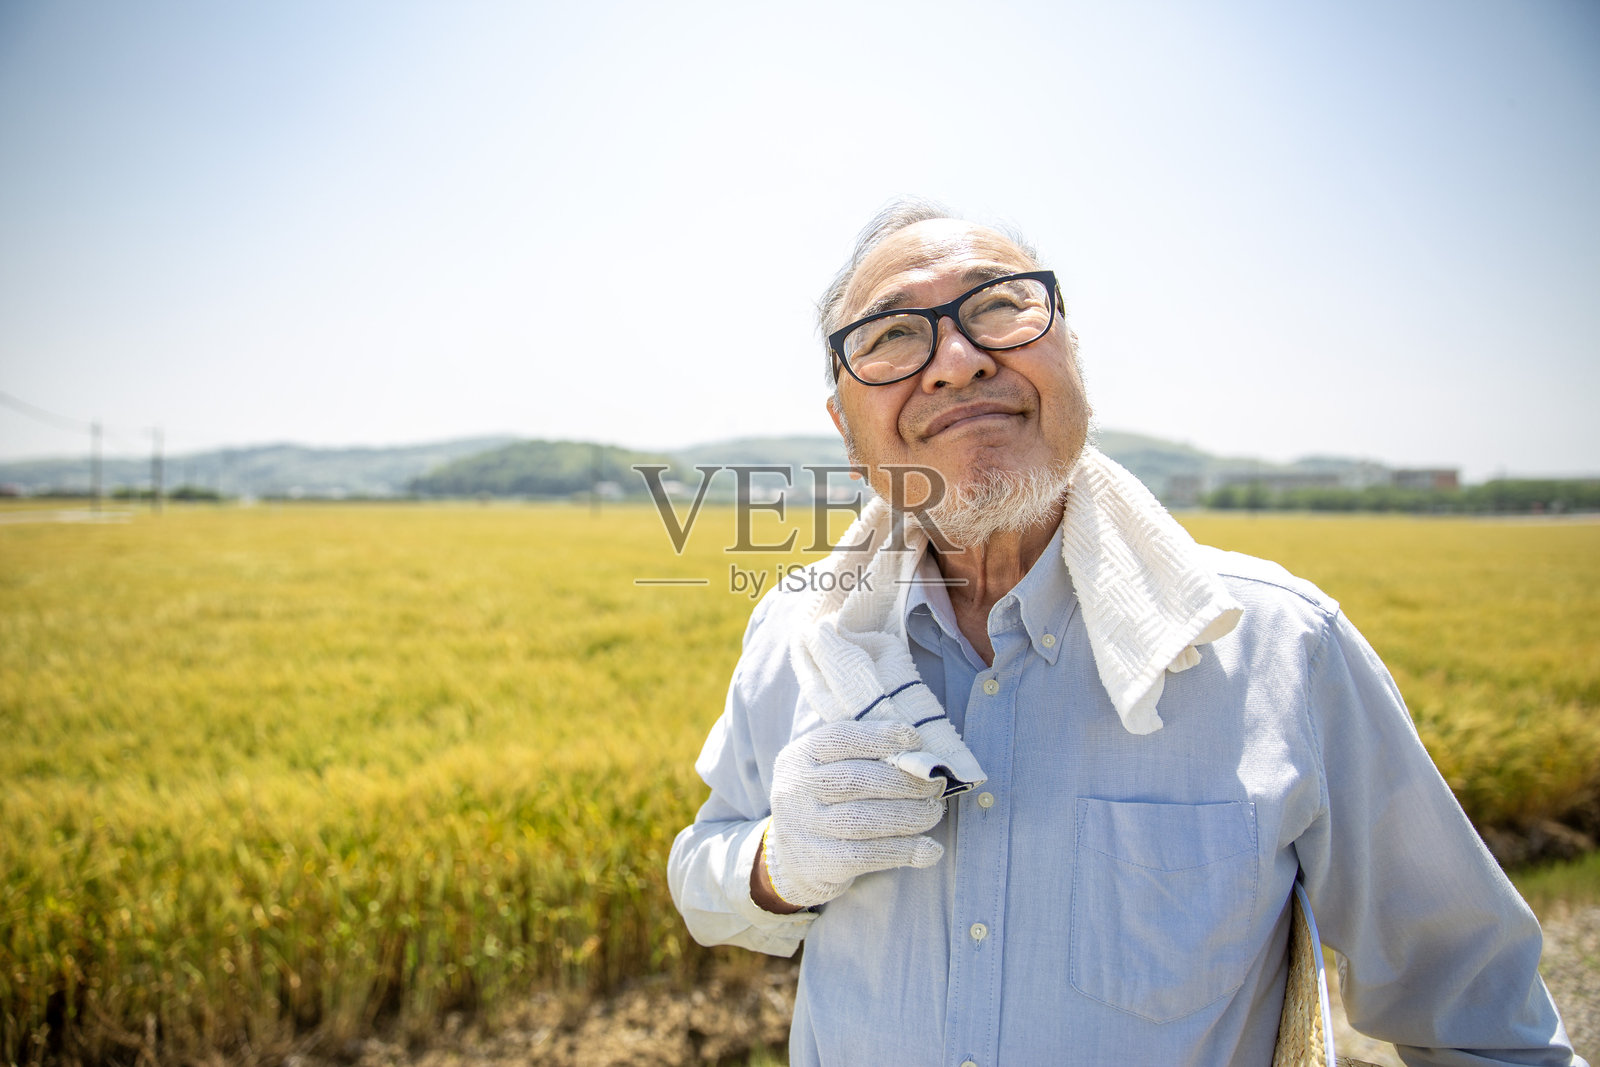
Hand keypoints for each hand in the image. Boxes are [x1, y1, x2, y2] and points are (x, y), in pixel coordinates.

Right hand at [758, 721, 946, 909]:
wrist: (791, 860)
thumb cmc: (824, 802)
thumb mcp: (826, 769)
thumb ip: (861, 755)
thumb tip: (919, 751)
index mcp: (799, 756)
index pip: (839, 738)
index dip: (880, 737)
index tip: (916, 740)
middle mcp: (795, 790)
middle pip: (855, 779)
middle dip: (904, 780)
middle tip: (935, 784)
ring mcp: (804, 828)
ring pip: (863, 819)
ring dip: (909, 816)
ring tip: (933, 812)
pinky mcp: (818, 864)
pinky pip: (866, 856)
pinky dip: (903, 852)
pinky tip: (929, 850)